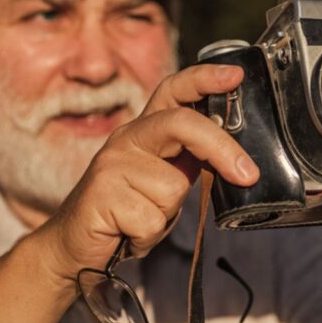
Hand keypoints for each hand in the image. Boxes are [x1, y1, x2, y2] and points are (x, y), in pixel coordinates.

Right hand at [40, 64, 259, 281]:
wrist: (74, 247)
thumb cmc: (127, 213)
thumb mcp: (164, 181)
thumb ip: (190, 162)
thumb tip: (239, 160)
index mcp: (144, 131)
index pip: (173, 91)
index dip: (204, 78)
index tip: (234, 76)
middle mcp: (127, 139)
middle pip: (182, 125)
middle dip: (221, 149)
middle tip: (247, 174)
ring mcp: (111, 165)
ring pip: (172, 188)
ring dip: (166, 214)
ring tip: (142, 219)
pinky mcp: (101, 195)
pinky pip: (152, 220)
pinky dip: (147, 236)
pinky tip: (128, 233)